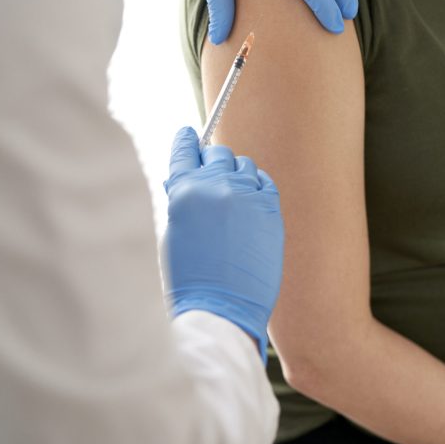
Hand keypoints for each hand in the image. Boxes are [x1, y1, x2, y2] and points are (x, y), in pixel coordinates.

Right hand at [162, 127, 284, 361]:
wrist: (222, 309)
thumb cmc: (190, 278)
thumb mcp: (174, 231)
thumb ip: (182, 199)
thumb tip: (186, 178)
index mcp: (183, 191)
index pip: (184, 151)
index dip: (186, 141)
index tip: (189, 135)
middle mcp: (216, 187)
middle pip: (217, 153)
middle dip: (211, 161)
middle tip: (211, 174)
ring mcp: (246, 196)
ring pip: (243, 164)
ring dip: (235, 174)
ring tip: (231, 197)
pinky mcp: (270, 209)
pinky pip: (264, 181)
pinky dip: (256, 186)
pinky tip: (250, 199)